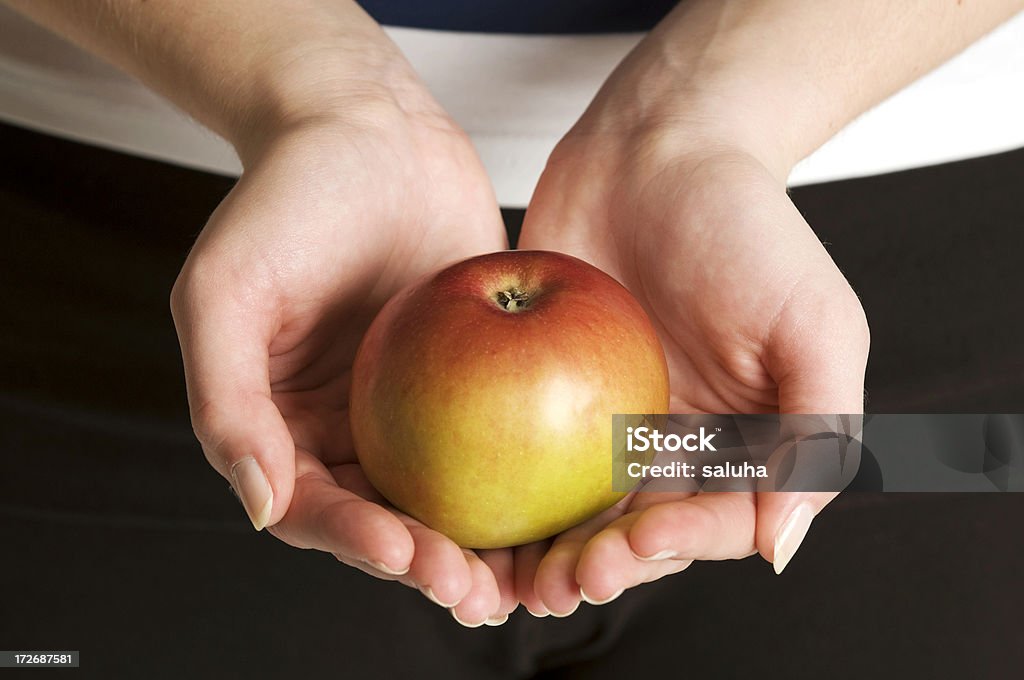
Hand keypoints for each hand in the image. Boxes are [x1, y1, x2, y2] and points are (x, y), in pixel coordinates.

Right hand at [170, 61, 517, 625]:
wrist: (367, 126)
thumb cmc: (286, 199)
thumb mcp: (226, 291)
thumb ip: (226, 401)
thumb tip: (259, 506)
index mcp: (285, 424)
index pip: (315, 507)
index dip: (356, 542)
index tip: (406, 556)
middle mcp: (350, 427)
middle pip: (388, 518)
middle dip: (429, 566)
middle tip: (475, 593)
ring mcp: (415, 404)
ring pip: (451, 494)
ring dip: (483, 545)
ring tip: (524, 580)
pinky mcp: (478, 372)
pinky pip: (501, 434)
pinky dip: (527, 477)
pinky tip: (564, 507)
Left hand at [514, 95, 868, 613]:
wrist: (657, 145)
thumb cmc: (748, 225)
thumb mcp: (815, 323)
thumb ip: (817, 433)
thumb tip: (781, 546)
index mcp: (743, 443)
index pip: (712, 520)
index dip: (673, 548)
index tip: (630, 547)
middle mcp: (673, 443)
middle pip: (635, 531)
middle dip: (598, 569)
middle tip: (557, 584)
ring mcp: (602, 419)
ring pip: (571, 509)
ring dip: (542, 553)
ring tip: (506, 580)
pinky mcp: (541, 387)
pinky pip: (519, 451)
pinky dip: (498, 492)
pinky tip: (466, 519)